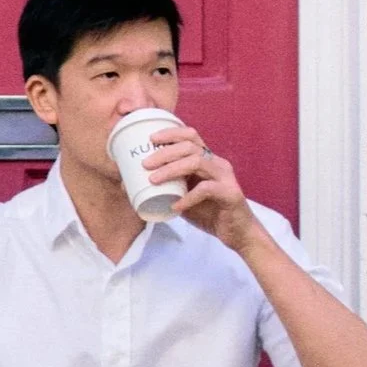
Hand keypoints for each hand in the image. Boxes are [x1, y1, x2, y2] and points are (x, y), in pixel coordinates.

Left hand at [131, 118, 260, 253]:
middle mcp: (218, 164)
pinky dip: (188, 197)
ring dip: (172, 169)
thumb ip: (165, 189)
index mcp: (208, 160)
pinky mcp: (230, 194)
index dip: (171, 133)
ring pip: (197, 162)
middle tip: (145, 164)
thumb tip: (128, 186)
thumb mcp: (183, 198)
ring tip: (153, 180)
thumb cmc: (210, 213)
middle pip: (190, 146)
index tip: (151, 139)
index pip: (191, 135)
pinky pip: (206, 189)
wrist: (238, 234)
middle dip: (165, 152)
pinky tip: (175, 206)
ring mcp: (225, 177)